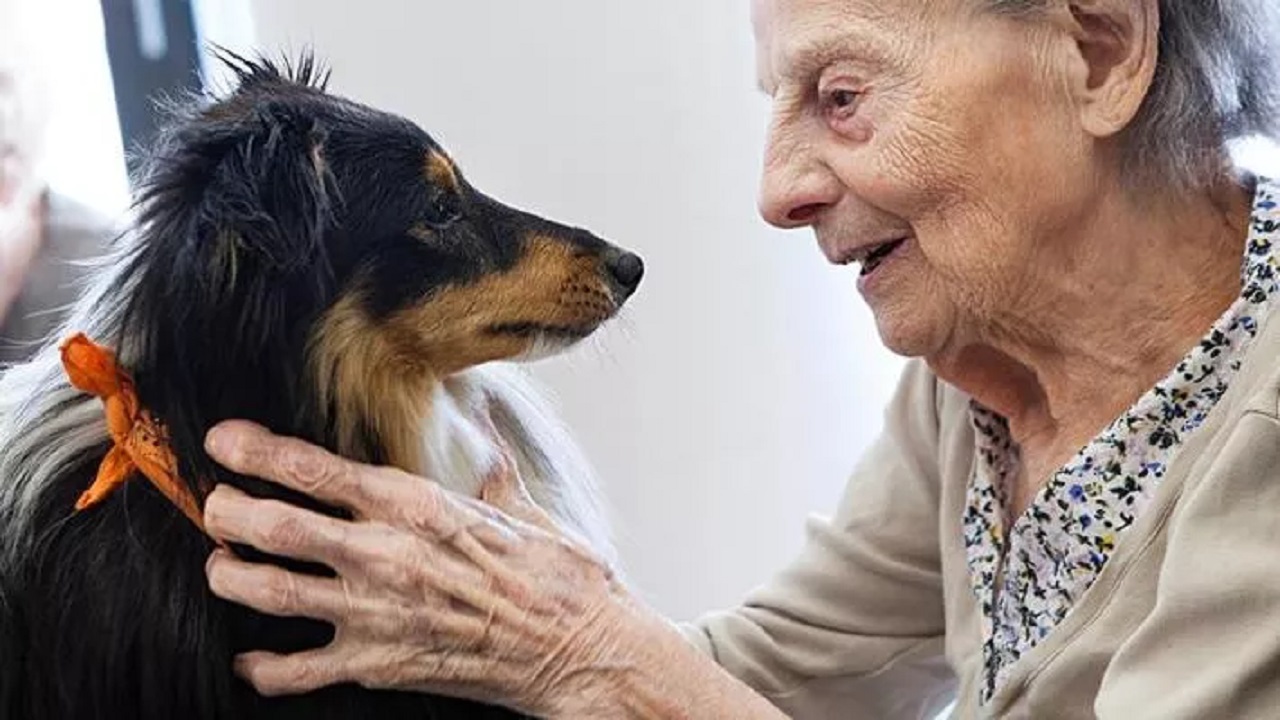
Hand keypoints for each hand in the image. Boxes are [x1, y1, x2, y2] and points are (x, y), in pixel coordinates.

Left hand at [201, 420, 639, 716]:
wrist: (580, 650)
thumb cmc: (559, 580)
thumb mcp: (524, 509)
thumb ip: (491, 471)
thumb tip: (485, 434)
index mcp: (417, 506)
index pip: (316, 469)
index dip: (258, 451)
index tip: (224, 441)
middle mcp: (385, 554)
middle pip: (274, 525)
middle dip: (227, 511)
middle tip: (216, 506)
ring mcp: (376, 613)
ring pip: (268, 591)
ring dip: (230, 576)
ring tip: (221, 567)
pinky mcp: (378, 664)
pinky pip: (296, 670)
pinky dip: (262, 666)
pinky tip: (250, 659)